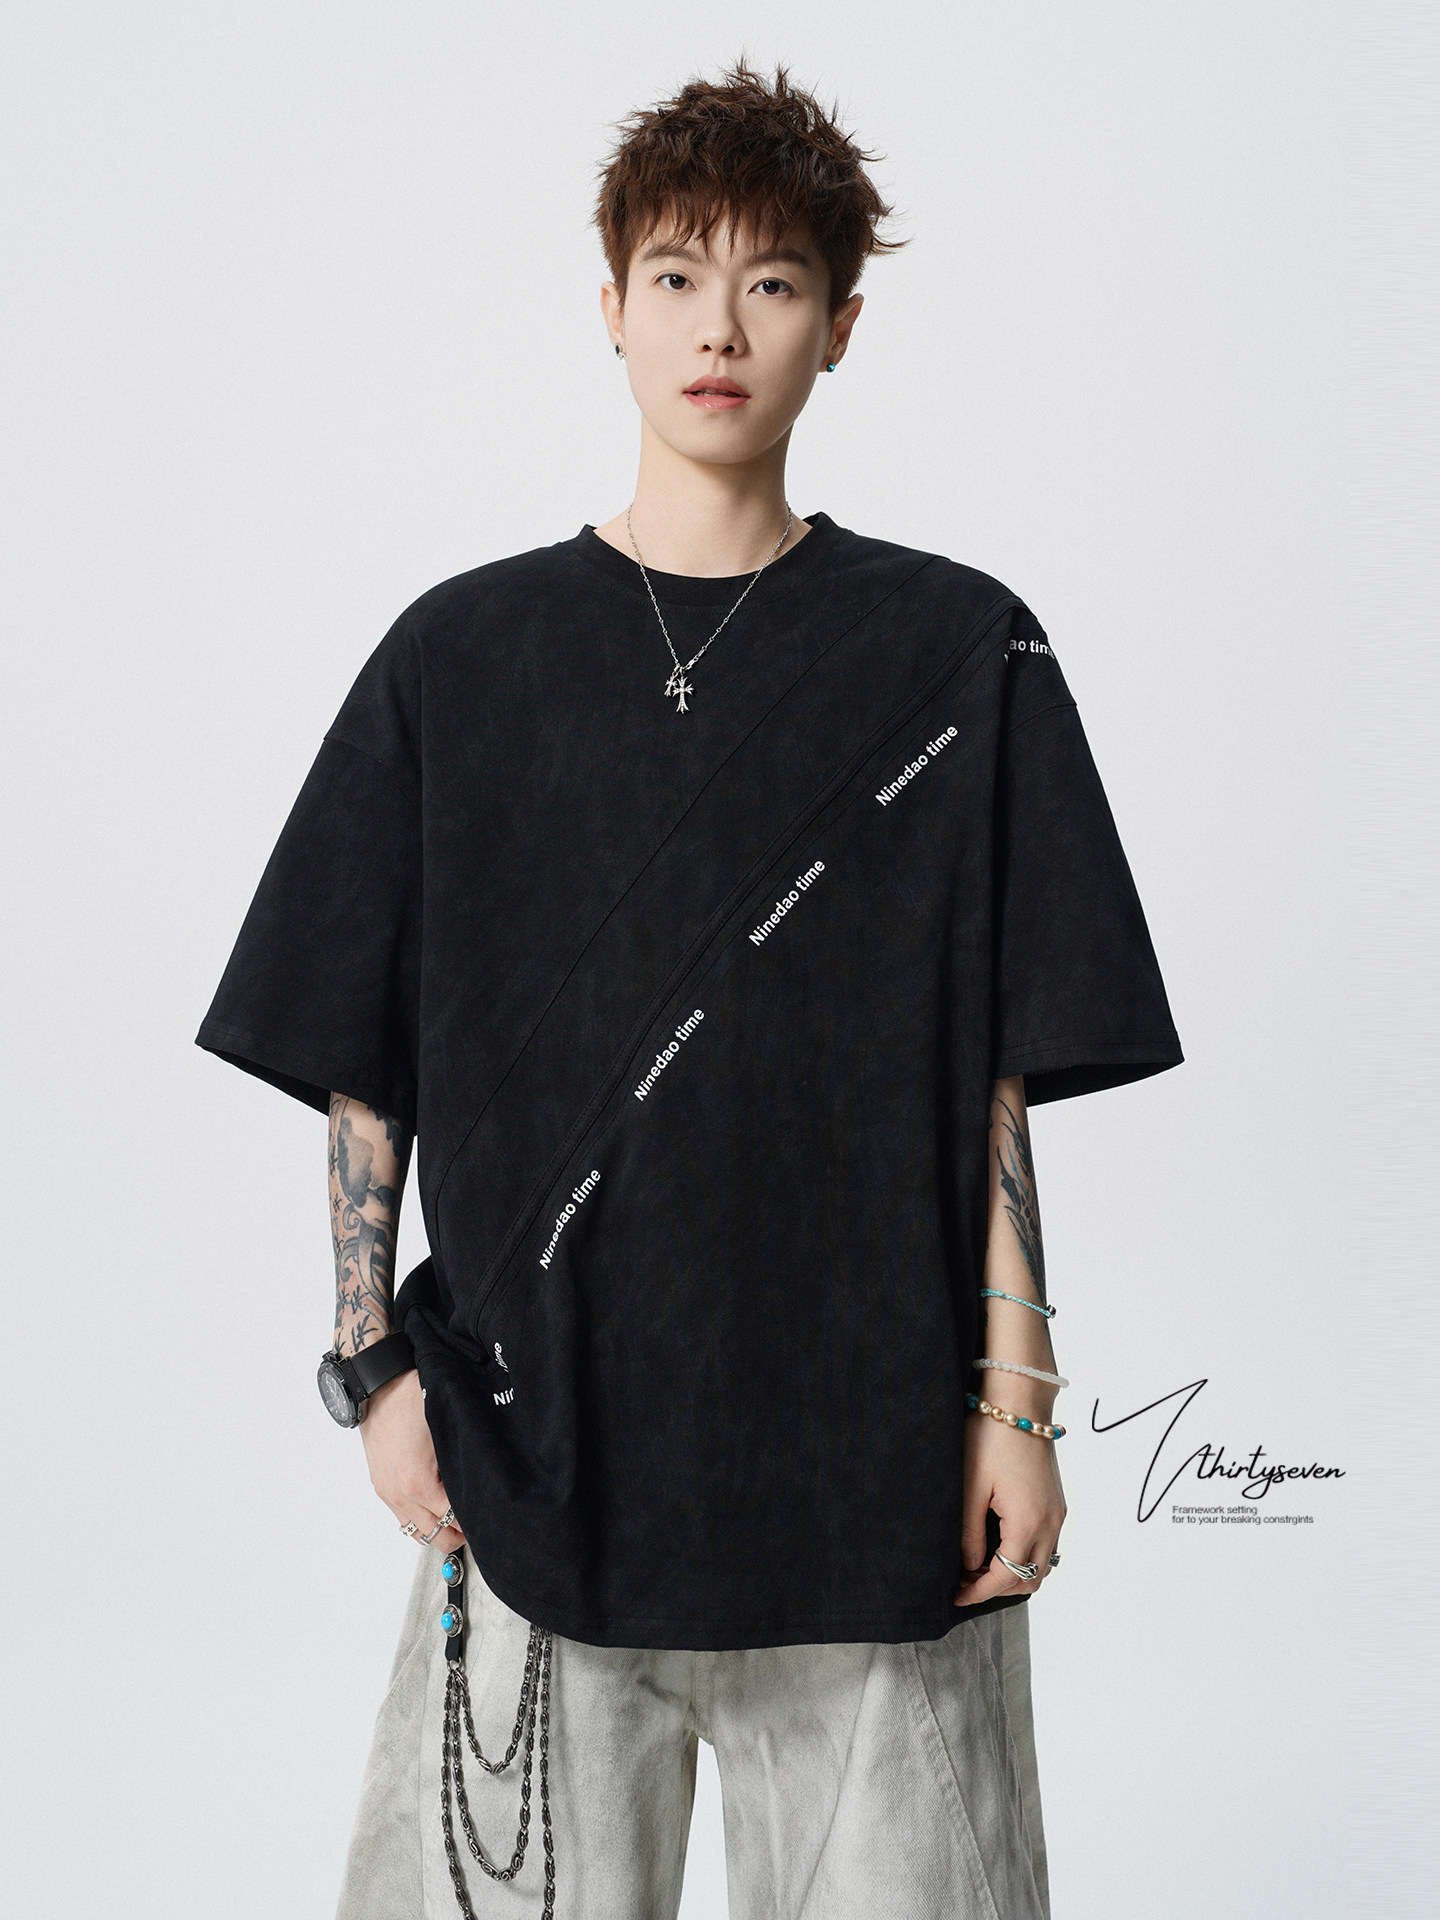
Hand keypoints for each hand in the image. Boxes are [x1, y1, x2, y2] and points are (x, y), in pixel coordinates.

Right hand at [359, 1369, 465, 1551]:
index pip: (454, 1520)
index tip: (489, 1515)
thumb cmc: (411, 1399)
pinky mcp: (381, 1486)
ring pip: (418, 1533)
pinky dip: (421, 1519)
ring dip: (438, 1528)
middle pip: (437, 1537)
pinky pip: (403, 1519)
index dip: (475, 1520)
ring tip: (457, 1515)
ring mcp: (388, 1493)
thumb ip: (463, 1460)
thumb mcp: (447, 1429)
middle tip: (476, 1519)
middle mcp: (400, 1494)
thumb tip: (482, 1481)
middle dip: (459, 1532)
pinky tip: (435, 1506)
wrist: (379, 1386)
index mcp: (419, 1483)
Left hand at [954, 1409, 1065, 1607]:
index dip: (978, 1592)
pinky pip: (1047, 1545)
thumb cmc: (991, 1438)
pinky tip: (1000, 1546)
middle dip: (997, 1588)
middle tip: (965, 1581)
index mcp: (1028, 1522)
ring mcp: (1058, 1513)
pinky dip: (1026, 1556)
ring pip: (1043, 1566)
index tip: (956, 1596)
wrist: (1020, 1403)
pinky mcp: (1057, 1503)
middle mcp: (1050, 1523)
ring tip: (980, 1566)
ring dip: (1014, 1574)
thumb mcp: (970, 1487)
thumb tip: (970, 1566)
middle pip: (1029, 1579)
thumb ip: (970, 1533)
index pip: (1005, 1576)